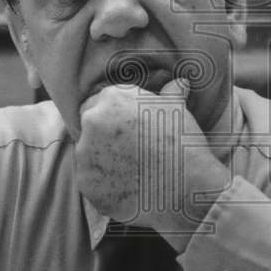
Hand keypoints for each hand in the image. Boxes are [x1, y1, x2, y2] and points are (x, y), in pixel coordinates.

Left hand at [75, 79, 228, 249]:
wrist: (186, 187)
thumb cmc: (184, 143)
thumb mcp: (179, 111)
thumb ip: (172, 93)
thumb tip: (180, 82)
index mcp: (111, 98)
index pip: (100, 102)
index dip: (115, 117)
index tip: (130, 130)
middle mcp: (92, 121)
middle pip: (91, 127)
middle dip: (105, 136)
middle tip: (131, 151)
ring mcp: (85, 153)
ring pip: (88, 154)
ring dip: (103, 160)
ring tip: (132, 172)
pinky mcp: (85, 182)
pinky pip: (91, 181)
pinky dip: (104, 185)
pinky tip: (127, 188)